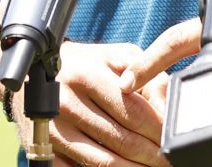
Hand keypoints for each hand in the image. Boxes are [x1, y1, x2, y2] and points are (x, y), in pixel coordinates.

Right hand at [1, 40, 168, 166]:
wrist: (37, 74)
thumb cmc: (87, 64)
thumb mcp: (118, 56)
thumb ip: (147, 75)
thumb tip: (167, 109)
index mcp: (86, 76)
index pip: (133, 112)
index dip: (158, 130)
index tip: (174, 140)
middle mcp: (66, 104)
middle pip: (121, 140)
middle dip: (151, 155)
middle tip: (170, 160)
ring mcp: (53, 131)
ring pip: (103, 161)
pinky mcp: (46, 150)